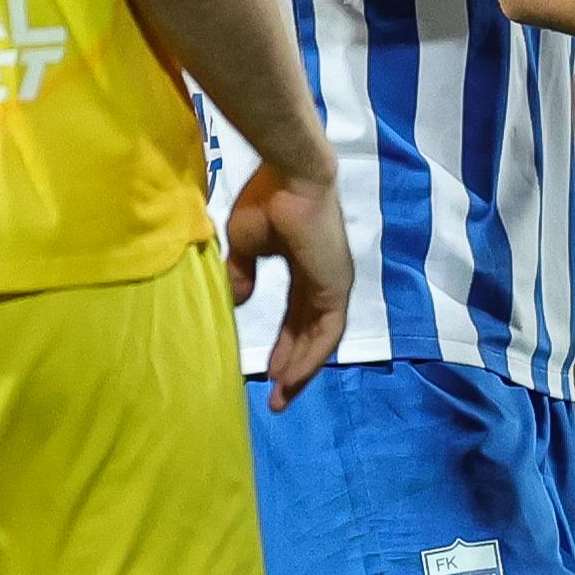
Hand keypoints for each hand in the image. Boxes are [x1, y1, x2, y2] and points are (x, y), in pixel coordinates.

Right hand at [228, 158, 351, 407]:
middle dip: (292, 365)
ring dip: (302, 369)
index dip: (283, 345)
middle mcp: (324, 281)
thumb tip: (238, 301)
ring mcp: (333, 284)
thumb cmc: (266, 201)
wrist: (288, 177)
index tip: (268, 370)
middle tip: (277, 396)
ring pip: (320, 339)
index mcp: (304, 270)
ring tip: (282, 396)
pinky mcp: (336, 287)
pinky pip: (327, 333)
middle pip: (309, 334)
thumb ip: (244, 275)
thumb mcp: (246, 247)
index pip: (296, 318)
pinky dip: (310, 357)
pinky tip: (292, 378)